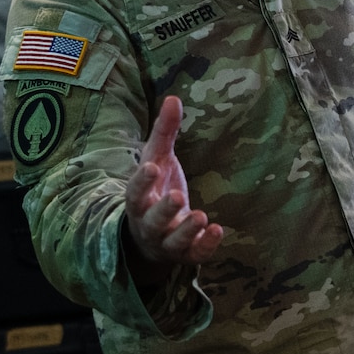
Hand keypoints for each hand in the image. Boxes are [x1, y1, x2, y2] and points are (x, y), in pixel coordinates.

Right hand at [123, 96, 224, 284]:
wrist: (151, 234)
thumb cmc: (156, 189)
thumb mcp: (158, 160)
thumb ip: (164, 132)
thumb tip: (173, 98)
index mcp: (138, 200)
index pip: (134, 193)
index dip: (142, 182)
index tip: (151, 167)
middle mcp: (149, 224)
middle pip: (152, 220)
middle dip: (164, 210)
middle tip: (177, 196)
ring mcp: (167, 242)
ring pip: (173, 242)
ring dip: (186, 230)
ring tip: (201, 216)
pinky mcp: (185, 255)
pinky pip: (194, 255)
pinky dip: (206, 246)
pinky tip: (218, 230)